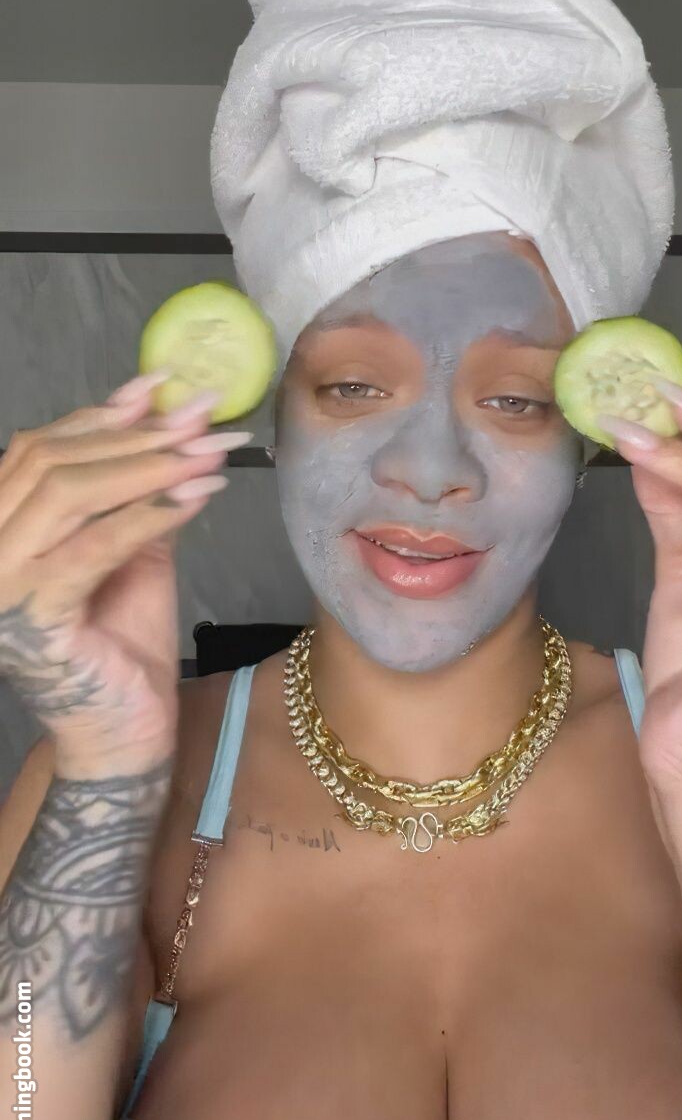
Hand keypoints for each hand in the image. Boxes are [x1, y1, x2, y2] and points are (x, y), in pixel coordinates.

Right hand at [0, 373, 241, 770]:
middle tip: (204, 419)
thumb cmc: (123, 641)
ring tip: (210, 453)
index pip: (38, 450)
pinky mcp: (33, 616)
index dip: (102, 415)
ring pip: (69, 494)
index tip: (165, 389)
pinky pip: (94, 545)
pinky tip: (199, 494)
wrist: (124, 730)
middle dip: (137, 436)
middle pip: (51, 463)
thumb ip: (134, 488)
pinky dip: (150, 513)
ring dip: (149, 466)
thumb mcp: (130, 546)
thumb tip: (168, 414)